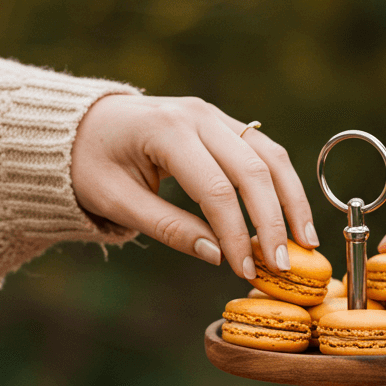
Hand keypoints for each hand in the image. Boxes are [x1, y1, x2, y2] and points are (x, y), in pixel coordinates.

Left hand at [70, 94, 318, 280]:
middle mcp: (197, 115)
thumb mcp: (116, 201)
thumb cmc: (90, 163)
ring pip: (269, 156)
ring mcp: (213, 115)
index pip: (216, 189)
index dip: (236, 234)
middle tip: (284, 264)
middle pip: (252, 170)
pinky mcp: (223, 123)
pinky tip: (293, 216)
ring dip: (291, 200)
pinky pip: (263, 151)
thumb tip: (218, 256)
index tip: (246, 270)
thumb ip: (168, 228)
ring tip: (305, 241)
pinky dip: (282, 184)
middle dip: (272, 222)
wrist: (81, 124)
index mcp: (167, 130)